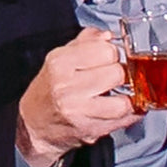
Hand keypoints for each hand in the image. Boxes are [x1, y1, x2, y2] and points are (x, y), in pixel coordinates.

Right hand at [16, 27, 139, 166]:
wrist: (35, 124)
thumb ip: (86, 42)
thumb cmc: (51, 89)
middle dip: (121, 75)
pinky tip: (123, 108)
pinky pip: (124, 120)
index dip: (113, 54)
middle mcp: (67, 87)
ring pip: (124, 102)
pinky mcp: (89, 130)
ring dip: (128, 98)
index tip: (110, 59)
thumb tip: (108, 35)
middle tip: (115, 79)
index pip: (106, 50)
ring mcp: (78, 111)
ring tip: (120, 95)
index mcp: (60, 62)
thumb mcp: (61, 58)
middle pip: (117, 74)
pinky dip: (131, 114)